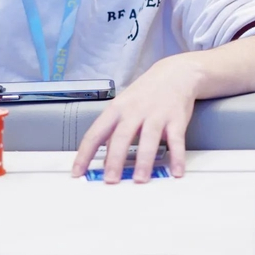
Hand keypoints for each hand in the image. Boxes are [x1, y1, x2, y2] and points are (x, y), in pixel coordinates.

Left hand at [72, 54, 201, 182]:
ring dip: (144, 161)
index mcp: (116, 109)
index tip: (77, 172)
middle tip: (110, 180)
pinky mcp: (176, 118)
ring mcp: (156, 114)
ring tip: (140, 180)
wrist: (174, 74)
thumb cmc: (145, 93)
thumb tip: (103, 159)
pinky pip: (176, 140)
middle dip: (115, 160)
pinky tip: (176, 172)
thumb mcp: (123, 106)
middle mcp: (134, 111)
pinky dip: (177, 157)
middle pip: (121, 136)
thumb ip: (114, 131)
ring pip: (148, 138)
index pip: (95, 133)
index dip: (85, 153)